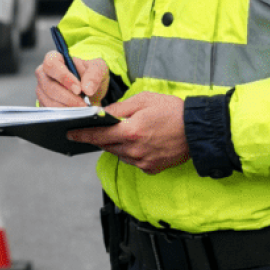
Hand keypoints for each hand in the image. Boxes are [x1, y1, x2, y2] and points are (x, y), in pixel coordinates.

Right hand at [35, 51, 108, 107]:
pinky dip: (63, 114)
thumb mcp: (98, 68)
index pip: (52, 65)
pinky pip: (49, 110)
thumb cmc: (90, 73)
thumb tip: (87, 88)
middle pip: (48, 85)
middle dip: (67, 97)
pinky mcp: (43, 102)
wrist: (90, 87)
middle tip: (83, 104)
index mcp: (55, 58)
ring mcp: (42, 89)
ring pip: (48, 100)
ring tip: (81, 109)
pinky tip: (75, 113)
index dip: (63, 77)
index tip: (78, 89)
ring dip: (66, 107)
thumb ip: (94, 75)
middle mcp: (44, 73)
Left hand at [68, 91, 189, 174]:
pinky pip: (132, 161)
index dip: (82, 134)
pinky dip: (130, 152)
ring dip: (116, 144)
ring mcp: (143, 162)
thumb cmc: (172, 111)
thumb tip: (102, 113)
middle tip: (96, 129)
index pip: (98, 136)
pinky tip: (139, 142)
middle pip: (107, 146)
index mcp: (130, 132)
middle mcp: (135, 150)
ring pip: (119, 154)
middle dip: (100, 137)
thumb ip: (119, 108)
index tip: (70, 133)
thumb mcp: (143, 100)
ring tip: (124, 132)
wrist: (199, 130)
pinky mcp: (152, 169)